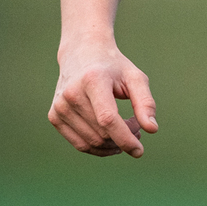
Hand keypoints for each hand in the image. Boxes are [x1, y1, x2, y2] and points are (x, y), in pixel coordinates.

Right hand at [48, 36, 157, 157]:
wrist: (82, 54)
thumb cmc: (113, 68)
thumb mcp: (134, 77)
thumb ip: (145, 102)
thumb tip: (152, 129)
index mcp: (93, 80)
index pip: (107, 119)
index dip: (124, 138)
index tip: (140, 151)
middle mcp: (72, 94)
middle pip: (101, 133)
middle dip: (124, 137)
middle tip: (136, 125)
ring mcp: (60, 106)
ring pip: (91, 143)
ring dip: (113, 144)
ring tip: (126, 128)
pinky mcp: (54, 116)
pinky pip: (80, 145)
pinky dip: (99, 147)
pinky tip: (111, 136)